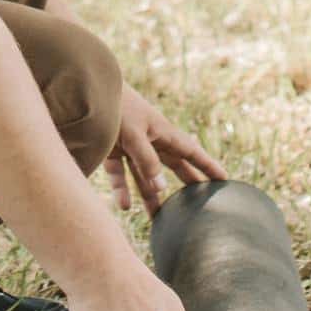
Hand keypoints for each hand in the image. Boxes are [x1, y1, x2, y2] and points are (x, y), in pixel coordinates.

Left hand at [103, 87, 226, 217]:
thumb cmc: (115, 106)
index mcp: (162, 131)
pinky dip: (122, 190)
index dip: (207, 165)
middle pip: (172, 165)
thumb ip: (147, 160)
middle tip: (200, 202)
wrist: (86, 92)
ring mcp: (130, 147)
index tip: (224, 179)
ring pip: (145, 176)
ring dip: (151, 196)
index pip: (190, 151)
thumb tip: (161, 188)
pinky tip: (124, 206)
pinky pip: (120, 176)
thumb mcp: (134, 132)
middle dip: (185, 182)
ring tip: (158, 218)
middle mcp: (149, 140)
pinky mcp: (111, 151)